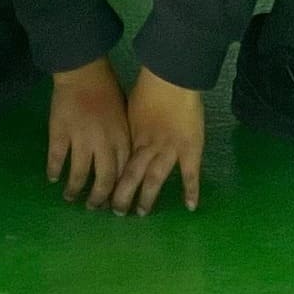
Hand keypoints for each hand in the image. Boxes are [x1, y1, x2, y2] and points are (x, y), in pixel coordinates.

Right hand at [48, 58, 130, 208]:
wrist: (83, 69)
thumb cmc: (108, 90)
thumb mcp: (125, 116)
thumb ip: (125, 141)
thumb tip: (125, 166)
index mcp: (122, 139)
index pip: (123, 175)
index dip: (119, 192)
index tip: (115, 204)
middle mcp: (103, 143)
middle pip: (104, 180)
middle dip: (99, 199)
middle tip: (94, 208)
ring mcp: (80, 138)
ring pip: (79, 173)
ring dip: (75, 189)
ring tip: (71, 198)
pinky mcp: (60, 131)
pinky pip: (57, 157)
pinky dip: (54, 170)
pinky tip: (52, 178)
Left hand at [112, 68, 203, 214]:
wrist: (170, 78)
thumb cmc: (147, 87)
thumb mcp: (128, 106)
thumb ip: (126, 126)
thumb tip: (115, 136)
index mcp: (132, 136)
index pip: (119, 164)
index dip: (111, 179)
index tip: (102, 193)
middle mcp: (147, 147)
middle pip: (132, 176)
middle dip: (123, 195)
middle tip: (116, 212)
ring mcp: (169, 151)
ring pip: (155, 179)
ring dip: (147, 198)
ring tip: (141, 215)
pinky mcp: (190, 150)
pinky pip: (190, 174)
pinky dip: (191, 191)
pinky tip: (190, 207)